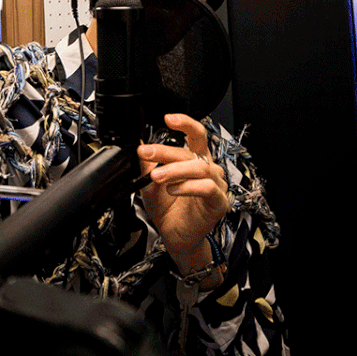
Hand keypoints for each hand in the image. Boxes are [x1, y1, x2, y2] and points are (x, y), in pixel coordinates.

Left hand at [136, 113, 229, 278]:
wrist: (176, 237)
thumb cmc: (169, 210)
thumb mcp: (151, 184)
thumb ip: (148, 165)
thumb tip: (138, 147)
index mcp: (197, 160)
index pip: (196, 135)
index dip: (185, 123)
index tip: (168, 118)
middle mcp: (209, 170)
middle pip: (191, 152)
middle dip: (165, 150)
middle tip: (146, 152)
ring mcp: (216, 185)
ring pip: (199, 168)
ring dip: (174, 170)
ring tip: (157, 176)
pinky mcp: (219, 202)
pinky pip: (206, 188)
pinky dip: (187, 186)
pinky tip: (173, 189)